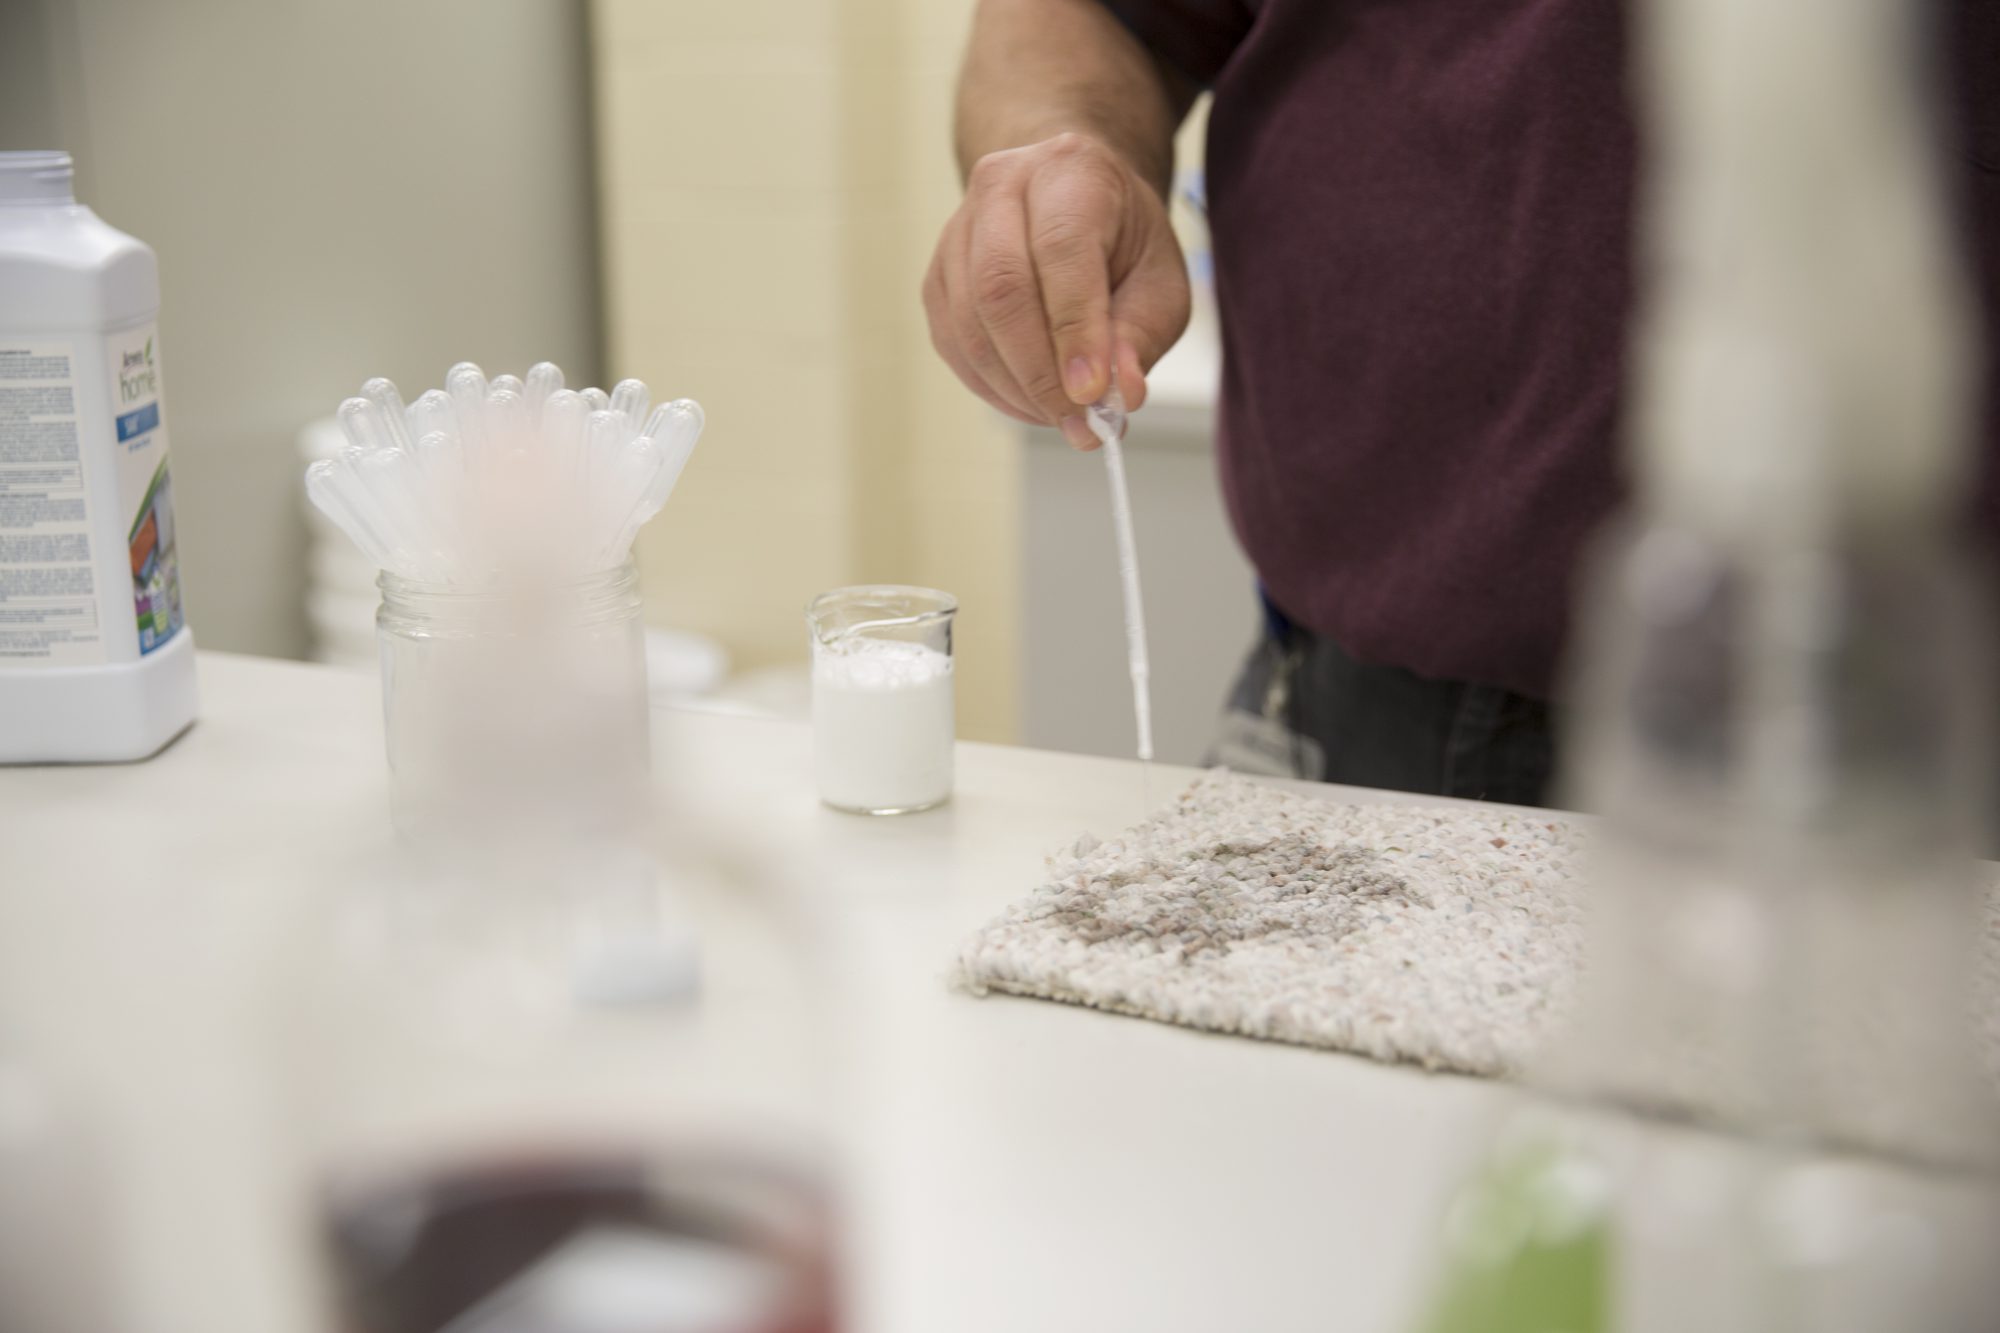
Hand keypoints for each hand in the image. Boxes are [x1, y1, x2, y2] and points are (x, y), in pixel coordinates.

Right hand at [923, 132, 1190, 448]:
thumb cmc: (1121, 240)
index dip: (1074, 329)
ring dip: (1015, 386)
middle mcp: (1001, 187)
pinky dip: (991, 386)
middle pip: (1001, 286)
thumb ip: (1142, 334)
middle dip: (1039, 370)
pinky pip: (952, 342)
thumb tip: (1118, 394)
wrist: (1068, 198)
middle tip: (1079, 424)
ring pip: (969, 320)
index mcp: (1068, 170)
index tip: (1093, 393)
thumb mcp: (1159, 279)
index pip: (1061, 250)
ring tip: (1063, 419)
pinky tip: (1030, 403)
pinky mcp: (937, 277)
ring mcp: (957, 231)